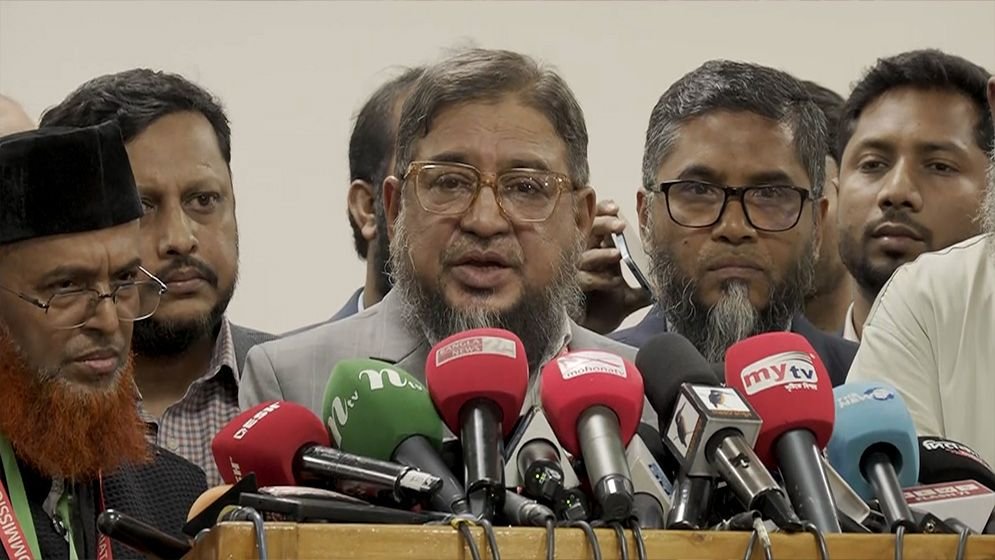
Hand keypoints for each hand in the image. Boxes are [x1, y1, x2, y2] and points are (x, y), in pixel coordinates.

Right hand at [576, 199, 652, 333]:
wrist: (594, 335)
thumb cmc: (605, 310)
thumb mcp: (631, 298)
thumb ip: (645, 289)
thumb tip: (665, 283)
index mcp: (597, 252)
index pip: (595, 223)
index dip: (602, 212)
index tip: (616, 209)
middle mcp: (583, 258)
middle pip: (585, 232)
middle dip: (602, 225)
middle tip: (619, 225)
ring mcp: (574, 273)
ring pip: (581, 255)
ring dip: (599, 253)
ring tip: (617, 255)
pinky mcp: (569, 290)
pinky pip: (581, 279)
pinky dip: (598, 279)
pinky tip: (613, 283)